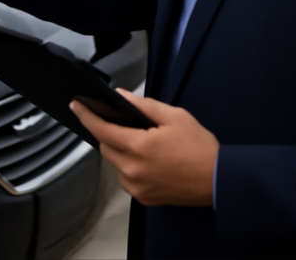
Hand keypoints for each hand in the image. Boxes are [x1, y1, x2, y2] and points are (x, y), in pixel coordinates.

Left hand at [70, 88, 217, 206]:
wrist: (220, 181)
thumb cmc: (199, 146)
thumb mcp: (174, 116)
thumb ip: (144, 106)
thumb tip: (120, 96)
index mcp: (139, 147)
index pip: (101, 130)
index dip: (86, 116)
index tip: (75, 105)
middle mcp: (133, 170)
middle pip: (105, 147)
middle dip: (108, 133)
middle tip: (120, 123)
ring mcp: (137, 187)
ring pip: (115, 164)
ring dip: (119, 151)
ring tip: (139, 142)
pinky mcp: (143, 198)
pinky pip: (126, 178)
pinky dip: (129, 167)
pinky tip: (147, 160)